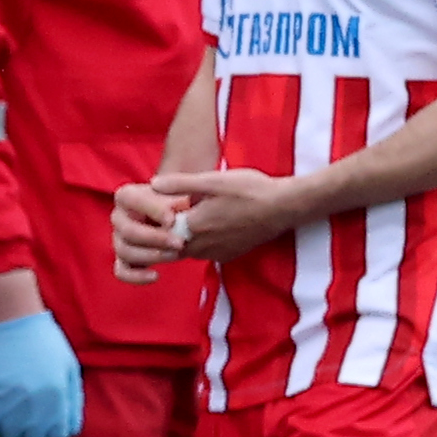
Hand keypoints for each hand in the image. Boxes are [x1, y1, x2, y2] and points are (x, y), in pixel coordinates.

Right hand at [0, 309, 83, 436]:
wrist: (12, 319)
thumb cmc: (44, 341)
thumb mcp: (69, 367)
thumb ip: (73, 400)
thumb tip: (71, 428)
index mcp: (59, 395)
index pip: (60, 435)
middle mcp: (37, 402)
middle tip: (30, 431)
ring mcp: (12, 401)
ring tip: (13, 427)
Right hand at [112, 182, 190, 282]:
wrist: (182, 221)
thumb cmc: (179, 203)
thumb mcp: (182, 192)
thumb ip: (179, 193)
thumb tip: (178, 207)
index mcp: (127, 196)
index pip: (129, 198)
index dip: (150, 209)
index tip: (173, 219)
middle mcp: (119, 217)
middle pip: (127, 230)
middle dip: (155, 238)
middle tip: (180, 242)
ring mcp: (119, 240)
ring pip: (125, 251)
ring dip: (152, 256)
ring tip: (176, 254)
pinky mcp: (123, 260)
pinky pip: (121, 271)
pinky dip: (137, 276)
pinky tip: (156, 275)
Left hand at [153, 168, 309, 265]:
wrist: (284, 207)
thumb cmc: (249, 190)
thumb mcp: (212, 181)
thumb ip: (180, 184)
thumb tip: (152, 184)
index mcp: (194, 227)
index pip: (159, 231)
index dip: (154, 220)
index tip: (152, 209)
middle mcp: (203, 246)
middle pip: (170, 245)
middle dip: (164, 232)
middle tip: (164, 215)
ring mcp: (216, 254)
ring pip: (186, 251)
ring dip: (180, 238)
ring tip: (182, 219)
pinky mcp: (228, 255)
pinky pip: (204, 253)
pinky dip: (198, 243)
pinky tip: (204, 227)